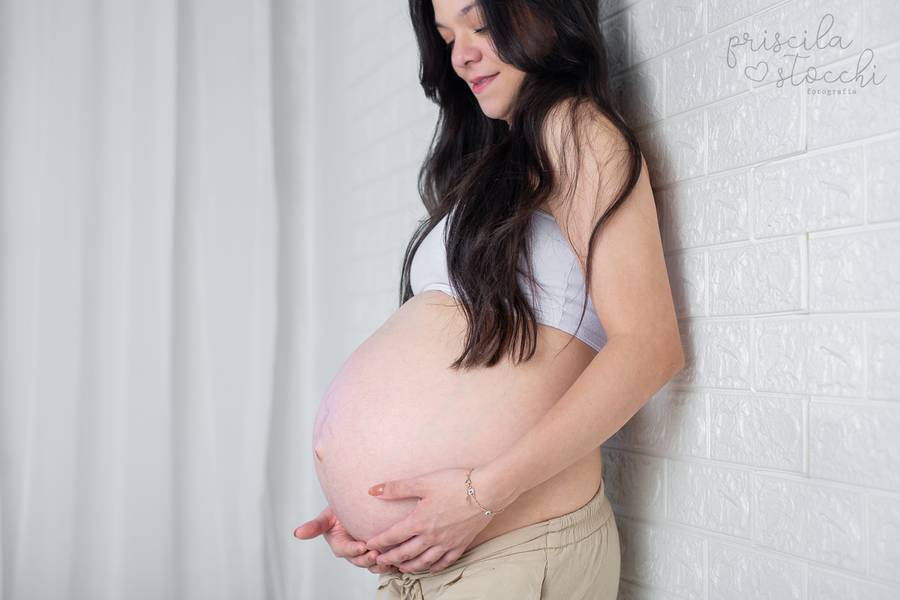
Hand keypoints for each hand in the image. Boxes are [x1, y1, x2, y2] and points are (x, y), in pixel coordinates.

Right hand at [293, 505, 400, 574]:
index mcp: (340, 545)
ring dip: (382, 564)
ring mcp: (367, 553)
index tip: (361, 546)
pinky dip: (394, 562)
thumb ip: (315, 526)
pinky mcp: (381, 552)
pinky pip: (387, 561)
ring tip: (389, 559)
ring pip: (374, 564)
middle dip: (368, 559)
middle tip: (377, 553)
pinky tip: (401, 559)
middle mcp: (354, 552)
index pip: (345, 550)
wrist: (359, 506)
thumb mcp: (328, 516)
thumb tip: (296, 533)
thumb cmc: (341, 510)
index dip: (353, 550)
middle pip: (361, 561)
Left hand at [365, 466, 513, 573]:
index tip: (369, 544)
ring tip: (400, 567)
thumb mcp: (423, 481)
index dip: (378, 541)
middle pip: (405, 553)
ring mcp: (446, 543)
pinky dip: (433, 567)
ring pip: (423, 562)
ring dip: (408, 566)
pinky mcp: (460, 545)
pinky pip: (444, 562)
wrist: (487, 490)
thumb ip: (396, 488)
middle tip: (379, 561)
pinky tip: (428, 567)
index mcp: (419, 521)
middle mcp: (431, 537)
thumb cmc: (456, 483)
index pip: (393, 536)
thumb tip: (372, 491)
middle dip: (390, 558)